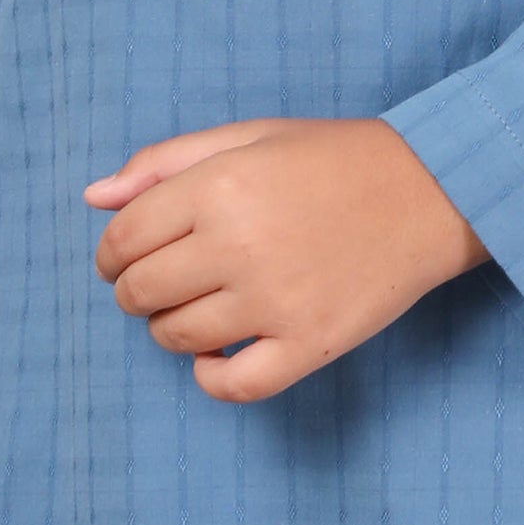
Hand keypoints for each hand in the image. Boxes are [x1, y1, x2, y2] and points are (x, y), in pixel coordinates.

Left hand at [85, 117, 490, 402]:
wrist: (430, 191)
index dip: (111, 253)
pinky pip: (232, 385)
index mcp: (220, 186)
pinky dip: (211, 377)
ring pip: (176, 338)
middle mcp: (239, 244)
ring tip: (197, 307)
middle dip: (134, 291)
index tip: (126, 257)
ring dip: (169, 329)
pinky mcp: (308, 344)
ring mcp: (274, 301)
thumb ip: (165, 162)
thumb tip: (93, 197)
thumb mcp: (247, 138)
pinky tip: (218, 355)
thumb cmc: (331, 159)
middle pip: (141, 292)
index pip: (123, 239)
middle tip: (159, 282)